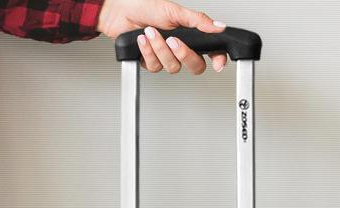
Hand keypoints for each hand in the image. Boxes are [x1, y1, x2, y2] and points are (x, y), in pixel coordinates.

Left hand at [96, 0, 227, 73]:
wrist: (121, 13)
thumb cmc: (146, 8)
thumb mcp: (175, 11)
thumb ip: (198, 21)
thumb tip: (218, 26)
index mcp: (190, 35)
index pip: (210, 51)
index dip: (217, 59)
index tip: (217, 64)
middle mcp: (179, 48)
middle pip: (194, 66)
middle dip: (184, 54)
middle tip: (173, 40)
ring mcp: (165, 57)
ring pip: (172, 67)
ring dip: (159, 49)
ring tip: (150, 32)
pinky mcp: (150, 63)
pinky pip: (154, 66)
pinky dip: (147, 51)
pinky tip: (142, 40)